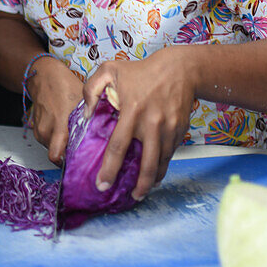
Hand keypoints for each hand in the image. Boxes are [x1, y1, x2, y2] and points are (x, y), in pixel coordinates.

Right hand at [26, 56, 83, 165]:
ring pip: (53, 148)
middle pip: (57, 155)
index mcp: (59, 123)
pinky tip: (65, 129)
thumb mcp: (82, 99)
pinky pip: (48, 141)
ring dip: (63, 145)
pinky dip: (57, 139)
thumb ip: (93, 116)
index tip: (80, 163)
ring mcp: (40, 131)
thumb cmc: (63, 84)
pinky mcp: (36, 130)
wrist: (42, 76)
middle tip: (82, 150)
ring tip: (74, 136)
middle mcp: (47, 130)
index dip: (68, 163)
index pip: (56, 155)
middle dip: (69, 155)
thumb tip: (109, 131)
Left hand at [82, 48, 195, 199]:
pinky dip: (163, 166)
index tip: (102, 185)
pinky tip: (155, 173)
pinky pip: (170, 154)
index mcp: (131, 111)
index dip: (109, 169)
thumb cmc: (142, 70)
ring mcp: (168, 129)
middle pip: (146, 164)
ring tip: (142, 191)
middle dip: (139, 186)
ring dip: (152, 181)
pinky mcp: (180, 131)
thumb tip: (86, 114)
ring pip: (161, 163)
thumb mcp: (110, 69)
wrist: (180, 69)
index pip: (118, 147)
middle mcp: (151, 124)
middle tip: (130, 197)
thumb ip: (91, 89)